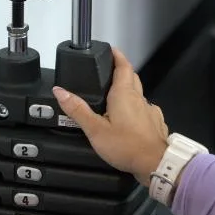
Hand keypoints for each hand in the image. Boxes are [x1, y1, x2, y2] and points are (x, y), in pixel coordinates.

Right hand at [51, 48, 168, 186]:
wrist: (155, 163)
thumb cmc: (126, 146)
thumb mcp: (95, 129)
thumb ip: (77, 109)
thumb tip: (59, 91)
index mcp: (124, 94)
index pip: (123, 66)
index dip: (117, 56)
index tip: (110, 50)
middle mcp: (140, 99)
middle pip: (132, 78)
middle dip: (122, 71)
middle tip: (110, 71)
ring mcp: (150, 111)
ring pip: (139, 95)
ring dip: (129, 91)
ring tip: (115, 97)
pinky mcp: (155, 124)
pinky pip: (146, 110)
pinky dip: (137, 109)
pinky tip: (131, 118)